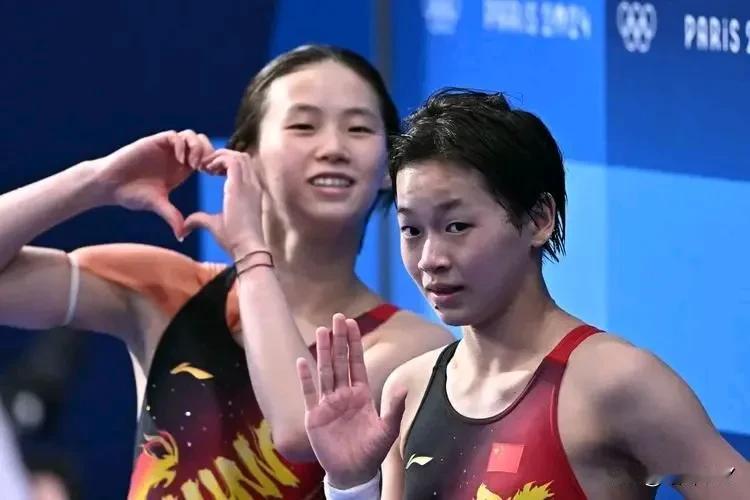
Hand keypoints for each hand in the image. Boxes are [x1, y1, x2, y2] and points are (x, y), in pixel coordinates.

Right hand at [92, 129, 213, 237]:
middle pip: (202, 143)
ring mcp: (165, 148)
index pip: (205, 157)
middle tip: (206, 170)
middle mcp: (175, 156)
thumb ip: (172, 216)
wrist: (109, 184)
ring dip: (197, 148)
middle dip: (209, 153)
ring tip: (194, 165)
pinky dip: (181, 145)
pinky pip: (174, 136)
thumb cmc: (131, 195)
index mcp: (181, 169)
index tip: (213, 176)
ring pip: (191, 136)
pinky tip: (180, 160)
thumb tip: (182, 237)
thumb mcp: (158, 205)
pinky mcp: (153, 142)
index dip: (213, 163)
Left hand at [182, 149, 264, 254]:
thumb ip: (200, 220)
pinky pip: (231, 161)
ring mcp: (249, 184)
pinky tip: (206, 170)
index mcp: (250, 192)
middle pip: (242, 157)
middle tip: (205, 166)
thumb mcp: (214, 225)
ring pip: (238, 156)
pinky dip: (218, 160)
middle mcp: (252, 185)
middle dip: (223, 156)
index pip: (243, 167)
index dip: (225, 165)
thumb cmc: (234, 240)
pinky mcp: (241, 186)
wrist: (245, 247)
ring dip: (220, 157)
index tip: (210, 172)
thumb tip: (184, 228)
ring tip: (205, 166)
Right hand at [296, 314, 406, 489]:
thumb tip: (405, 385)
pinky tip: (301, 361)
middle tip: (337, 317)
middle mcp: (343, 394)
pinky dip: (305, 378)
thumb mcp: (387, 429)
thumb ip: (394, 407)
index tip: (351, 323)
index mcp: (361, 393)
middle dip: (339, 339)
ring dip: (323, 351)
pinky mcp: (314, 416)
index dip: (354, 343)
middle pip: (340, 361)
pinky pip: (308, 393)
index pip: (356, 362)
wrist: (353, 472)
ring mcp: (327, 403)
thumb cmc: (372, 451)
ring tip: (321, 331)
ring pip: (324, 372)